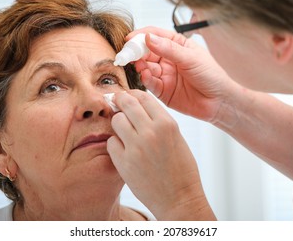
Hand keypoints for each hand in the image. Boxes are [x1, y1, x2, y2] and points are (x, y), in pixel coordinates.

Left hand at [107, 90, 214, 219]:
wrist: (179, 198)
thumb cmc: (181, 169)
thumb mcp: (176, 137)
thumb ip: (158, 121)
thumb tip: (138, 106)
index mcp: (167, 124)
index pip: (144, 97)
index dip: (133, 94)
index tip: (129, 96)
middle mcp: (151, 132)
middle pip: (127, 103)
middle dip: (120, 100)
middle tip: (117, 102)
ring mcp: (136, 148)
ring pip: (116, 120)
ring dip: (118, 123)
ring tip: (124, 131)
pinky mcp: (124, 163)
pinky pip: (111, 142)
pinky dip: (115, 144)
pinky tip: (124, 149)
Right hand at [128, 27, 236, 122]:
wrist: (219, 102)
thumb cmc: (212, 77)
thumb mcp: (191, 58)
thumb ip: (169, 49)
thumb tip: (149, 38)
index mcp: (177, 45)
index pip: (155, 36)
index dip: (141, 36)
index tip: (130, 39)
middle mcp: (169, 59)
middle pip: (146, 51)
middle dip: (137, 52)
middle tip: (128, 54)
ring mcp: (165, 75)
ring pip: (146, 67)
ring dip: (140, 65)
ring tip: (140, 66)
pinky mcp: (162, 90)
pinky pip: (149, 83)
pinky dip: (145, 79)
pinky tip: (146, 76)